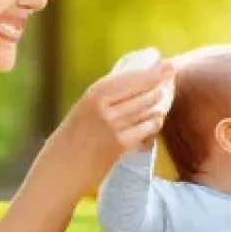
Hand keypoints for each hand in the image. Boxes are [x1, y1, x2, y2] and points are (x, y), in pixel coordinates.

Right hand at [58, 59, 175, 187]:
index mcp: (92, 96)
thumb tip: (133, 86)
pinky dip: (153, 122)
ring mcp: (113, 127)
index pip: (127, 78)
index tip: (162, 61)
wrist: (60, 169)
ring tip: (164, 94)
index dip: (148, 70)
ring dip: (158, 100)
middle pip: (140, 90)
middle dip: (159, 80)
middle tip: (170, 72)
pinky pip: (146, 129)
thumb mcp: (82, 110)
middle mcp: (103, 108)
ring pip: (146, 108)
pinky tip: (157, 119)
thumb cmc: (70, 139)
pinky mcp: (120, 145)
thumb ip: (104, 99)